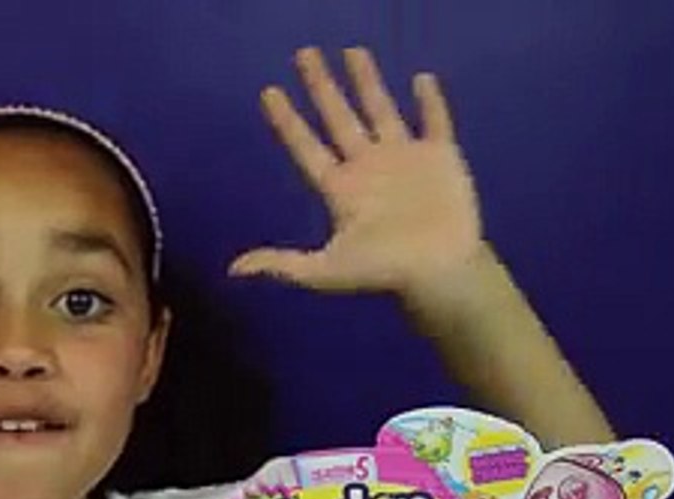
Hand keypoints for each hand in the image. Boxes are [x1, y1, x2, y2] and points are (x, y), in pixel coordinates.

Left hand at [231, 47, 485, 303]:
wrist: (439, 273)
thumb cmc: (383, 272)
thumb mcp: (325, 271)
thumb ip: (282, 264)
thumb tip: (233, 271)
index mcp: (339, 189)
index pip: (305, 146)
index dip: (287, 120)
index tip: (269, 92)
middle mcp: (367, 167)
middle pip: (338, 117)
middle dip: (321, 86)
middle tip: (304, 54)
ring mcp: (403, 159)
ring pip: (381, 110)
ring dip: (367, 81)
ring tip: (353, 51)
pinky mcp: (440, 157)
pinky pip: (434, 121)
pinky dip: (430, 101)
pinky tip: (421, 78)